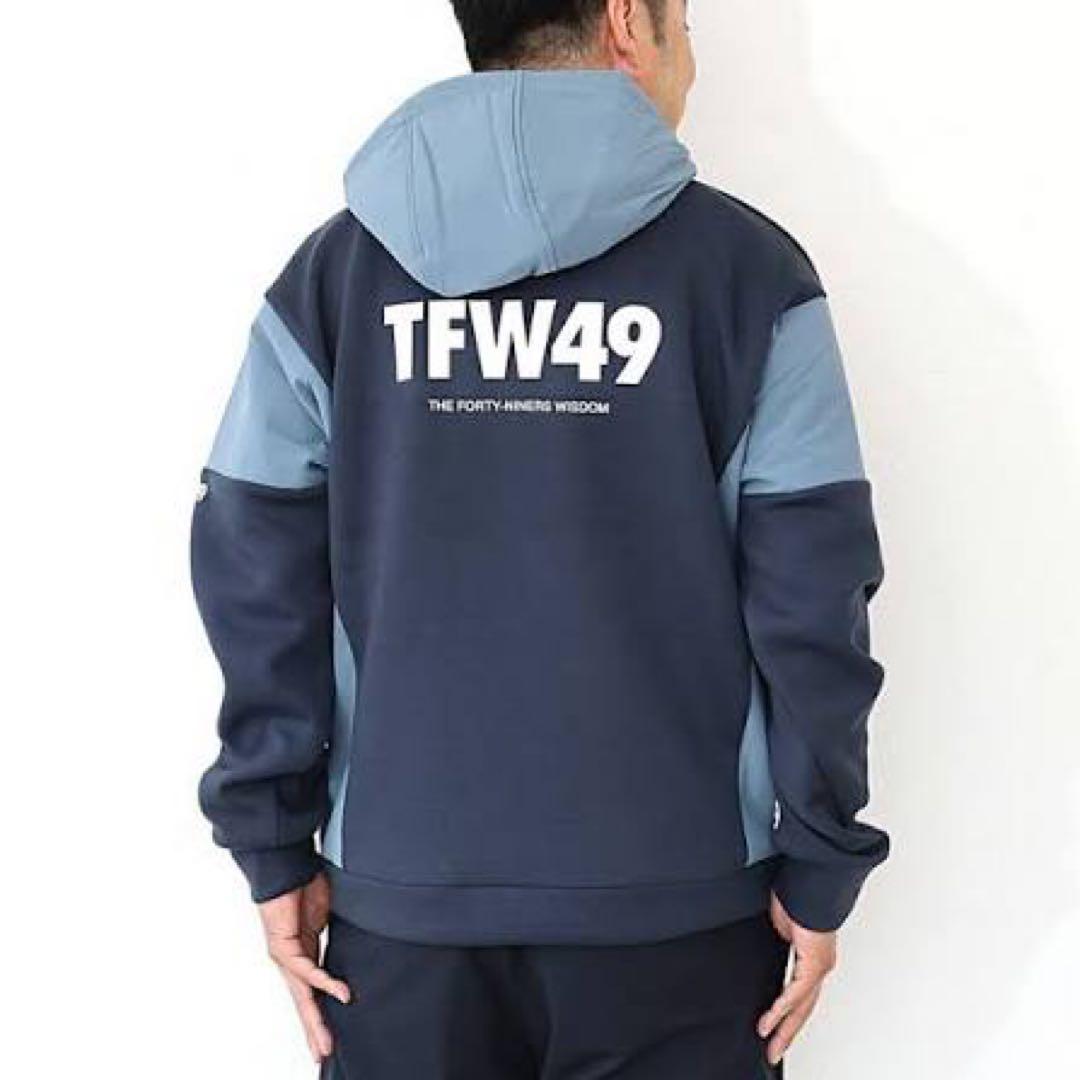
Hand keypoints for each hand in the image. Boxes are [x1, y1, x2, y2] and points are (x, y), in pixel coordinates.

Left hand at [258, 872, 350, 1064]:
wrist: (287, 866)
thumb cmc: (308, 883)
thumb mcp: (330, 914)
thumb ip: (340, 934)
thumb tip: (361, 942)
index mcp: (305, 954)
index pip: (314, 993)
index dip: (322, 1014)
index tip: (330, 1037)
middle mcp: (293, 960)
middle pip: (305, 1003)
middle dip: (315, 1030)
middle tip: (323, 1054)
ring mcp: (286, 956)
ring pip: (302, 996)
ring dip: (314, 1021)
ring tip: (325, 1043)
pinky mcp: (283, 946)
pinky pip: (307, 969)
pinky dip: (324, 982)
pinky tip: (340, 992)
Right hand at [757, 891, 837, 1066]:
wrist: (811, 882)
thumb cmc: (798, 895)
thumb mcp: (781, 925)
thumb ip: (779, 942)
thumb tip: (768, 948)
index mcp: (811, 957)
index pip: (798, 994)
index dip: (785, 1014)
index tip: (771, 1028)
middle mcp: (819, 965)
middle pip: (802, 1008)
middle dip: (786, 1032)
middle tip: (773, 1052)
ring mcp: (819, 966)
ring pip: (801, 1006)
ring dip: (785, 1028)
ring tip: (770, 1045)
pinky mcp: (815, 963)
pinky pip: (796, 992)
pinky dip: (781, 1007)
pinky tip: (770, 1020)